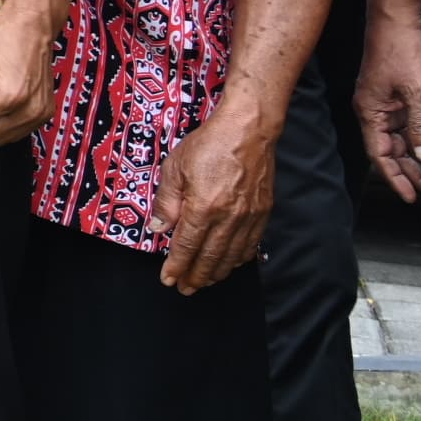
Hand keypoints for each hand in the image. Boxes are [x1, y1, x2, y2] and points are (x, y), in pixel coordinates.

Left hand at [153, 109, 278, 291]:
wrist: (248, 131)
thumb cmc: (208, 145)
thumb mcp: (175, 168)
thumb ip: (167, 202)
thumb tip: (158, 229)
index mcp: (203, 208)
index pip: (187, 246)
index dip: (177, 266)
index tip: (169, 280)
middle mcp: (228, 218)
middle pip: (210, 257)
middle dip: (196, 276)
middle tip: (186, 289)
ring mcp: (249, 217)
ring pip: (232, 255)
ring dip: (217, 272)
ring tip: (204, 282)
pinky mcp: (262, 212)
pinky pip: (250, 244)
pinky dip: (238, 259)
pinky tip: (229, 264)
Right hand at [356, 4, 420, 204]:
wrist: (395, 19)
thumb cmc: (398, 50)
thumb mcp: (415, 91)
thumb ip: (420, 126)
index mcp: (370, 113)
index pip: (381, 156)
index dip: (396, 178)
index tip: (413, 197)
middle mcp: (374, 112)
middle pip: (394, 152)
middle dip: (416, 174)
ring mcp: (385, 104)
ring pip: (405, 140)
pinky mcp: (395, 95)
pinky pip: (410, 124)